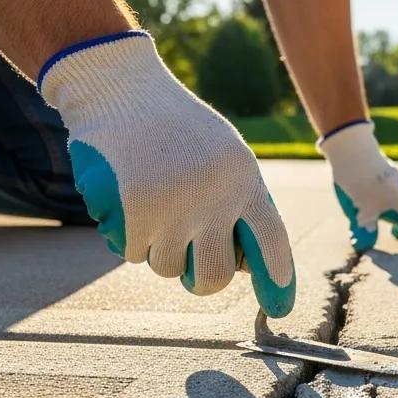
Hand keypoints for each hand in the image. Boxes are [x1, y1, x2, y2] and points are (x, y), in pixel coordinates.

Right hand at [40, 31, 295, 316]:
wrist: (119, 89)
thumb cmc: (177, 126)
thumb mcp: (224, 153)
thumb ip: (240, 201)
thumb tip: (248, 266)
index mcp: (243, 180)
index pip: (270, 241)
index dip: (277, 279)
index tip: (279, 308)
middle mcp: (213, 199)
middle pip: (212, 276)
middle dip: (200, 282)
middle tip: (191, 271)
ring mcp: (172, 210)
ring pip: (166, 267)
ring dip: (157, 247)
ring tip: (152, 202)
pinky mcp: (132, 215)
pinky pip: (132, 251)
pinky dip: (127, 233)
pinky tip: (127, 194)